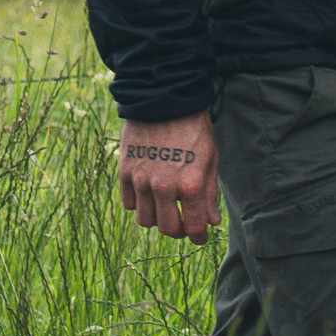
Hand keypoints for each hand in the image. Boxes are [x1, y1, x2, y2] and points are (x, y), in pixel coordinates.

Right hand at [116, 112, 221, 241]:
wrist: (164, 98)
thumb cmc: (193, 128)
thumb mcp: (210, 159)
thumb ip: (209, 193)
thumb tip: (211, 221)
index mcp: (189, 185)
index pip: (192, 228)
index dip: (199, 237)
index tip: (200, 236)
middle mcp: (163, 187)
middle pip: (167, 229)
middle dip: (178, 230)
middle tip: (183, 222)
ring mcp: (140, 180)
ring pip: (145, 220)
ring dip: (157, 218)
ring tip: (165, 207)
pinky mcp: (125, 171)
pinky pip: (128, 203)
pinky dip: (139, 203)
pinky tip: (148, 193)